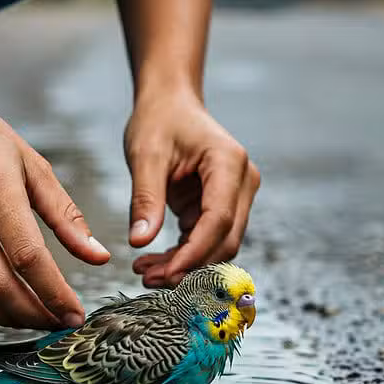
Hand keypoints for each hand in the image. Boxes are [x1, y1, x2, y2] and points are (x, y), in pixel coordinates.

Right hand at [0, 84, 109, 328]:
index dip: (54, 293)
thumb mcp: (32, 164)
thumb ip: (66, 215)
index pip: (28, 255)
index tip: (74, 313)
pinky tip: (0, 306)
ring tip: (33, 319)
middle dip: (33, 314)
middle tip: (57, 323)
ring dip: (6, 317)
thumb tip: (97, 256)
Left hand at [125, 89, 259, 287]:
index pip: (219, 220)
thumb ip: (146, 198)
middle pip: (225, 239)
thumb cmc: (159, 120)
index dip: (194, 253)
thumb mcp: (145, 154)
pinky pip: (207, 240)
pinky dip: (183, 255)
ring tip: (144, 272)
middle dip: (189, 266)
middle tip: (147, 279)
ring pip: (218, 246)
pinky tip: (154, 263)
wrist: (170, 103)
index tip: (166, 274)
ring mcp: (236, 196)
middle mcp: (242, 182)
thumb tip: (140, 242)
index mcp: (229, 163)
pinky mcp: (222, 206)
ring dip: (185, 265)